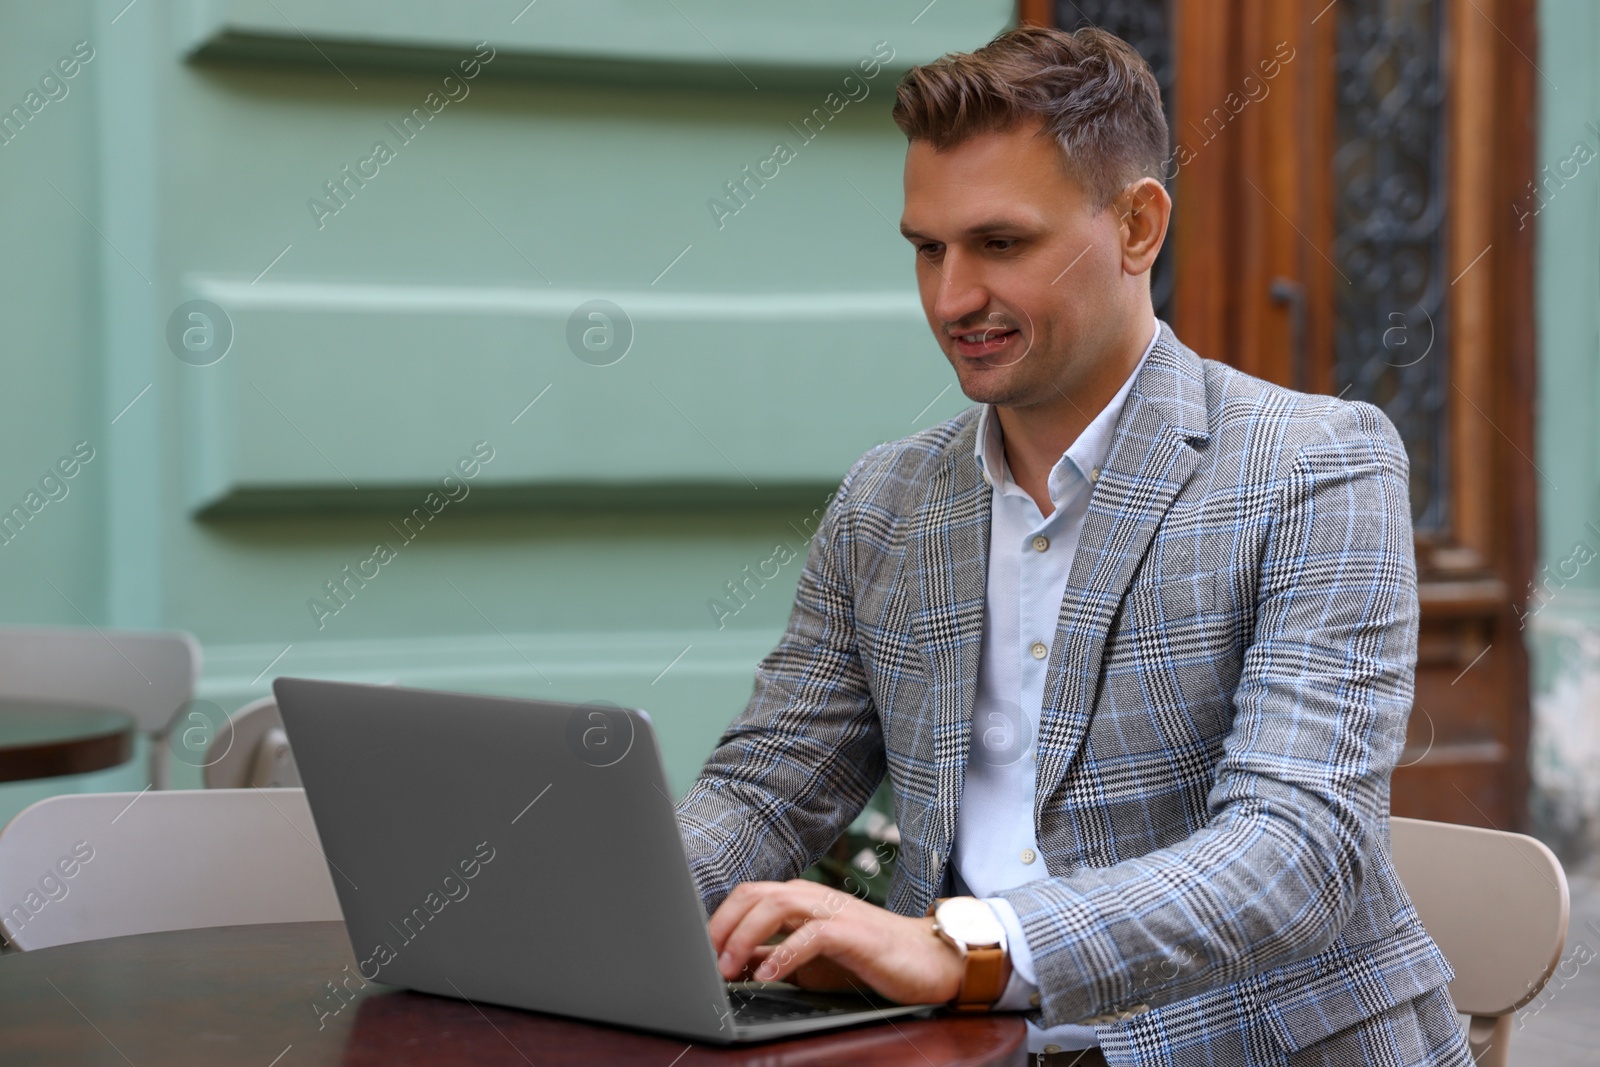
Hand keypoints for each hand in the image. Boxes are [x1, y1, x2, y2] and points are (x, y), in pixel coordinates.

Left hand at [707, 879, 963, 1004]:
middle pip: (753, 894)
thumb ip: (774, 955)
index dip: (716, 922)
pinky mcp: (853, 932)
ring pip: (776, 904)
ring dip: (744, 936)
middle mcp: (813, 897)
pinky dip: (784, 954)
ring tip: (727, 968)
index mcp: (800, 900)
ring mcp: (833, 910)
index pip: (746, 896)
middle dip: (721, 925)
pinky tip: (767, 975)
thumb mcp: (810, 960)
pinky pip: (811, 935)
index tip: (696, 953)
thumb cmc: (869, 958)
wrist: (927, 960)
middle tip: (704, 960)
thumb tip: (735, 963)